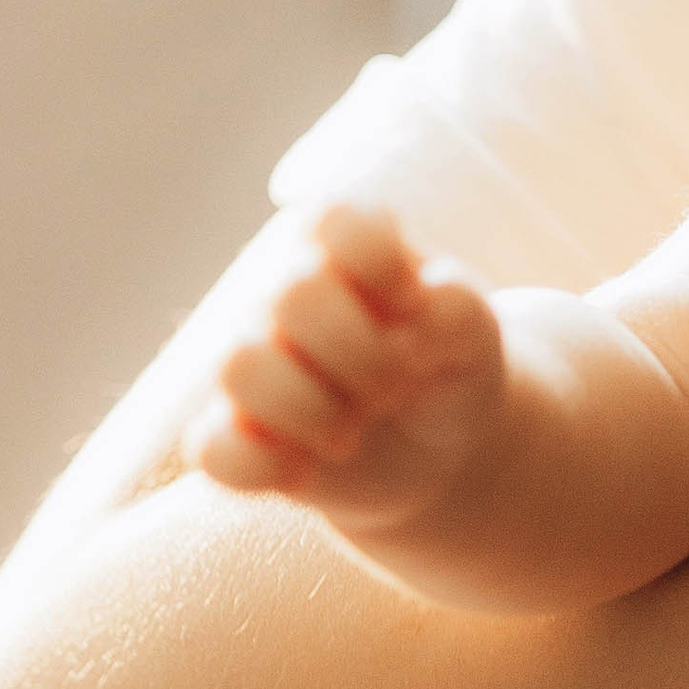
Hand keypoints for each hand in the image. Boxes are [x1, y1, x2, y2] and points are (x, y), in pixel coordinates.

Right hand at [184, 204, 504, 529]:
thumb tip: (419, 302)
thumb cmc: (448, 366)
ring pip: (240, 366)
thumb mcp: (476, 335)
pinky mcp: (234, 434)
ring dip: (312, 411)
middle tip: (397, 387)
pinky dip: (266, 467)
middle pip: (293, 296)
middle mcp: (284, 295)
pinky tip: (308, 469)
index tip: (412, 304)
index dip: (380, 265)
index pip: (332, 218)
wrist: (437, 448)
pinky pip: (212, 448)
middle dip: (364, 356)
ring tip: (352, 434)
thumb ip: (458, 307)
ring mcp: (254, 363)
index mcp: (343, 249)